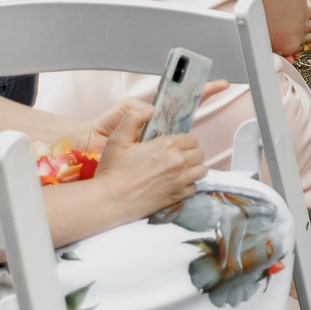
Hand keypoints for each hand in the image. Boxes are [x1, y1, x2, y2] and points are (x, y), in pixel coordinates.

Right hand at [91, 103, 204, 218]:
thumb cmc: (112, 170)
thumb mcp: (118, 139)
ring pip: (201, 170)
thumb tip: (150, 109)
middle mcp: (178, 161)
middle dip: (190, 154)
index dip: (184, 141)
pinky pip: (194, 188)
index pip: (192, 138)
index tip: (174, 146)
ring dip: (193, 169)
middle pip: (199, 153)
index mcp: (167, 145)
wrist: (109, 201)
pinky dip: (188, 186)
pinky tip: (175, 185)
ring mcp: (180, 180)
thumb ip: (133, 118)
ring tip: (180, 171)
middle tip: (176, 158)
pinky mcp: (177, 197)